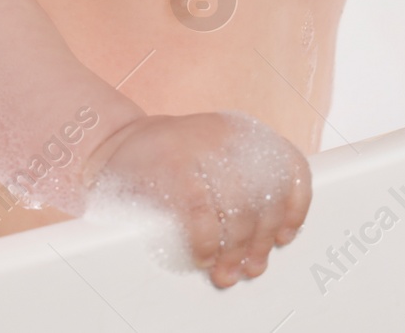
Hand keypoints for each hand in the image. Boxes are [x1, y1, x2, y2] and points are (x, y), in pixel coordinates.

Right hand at [82, 111, 311, 287]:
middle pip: (265, 196)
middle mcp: (228, 136)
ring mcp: (201, 148)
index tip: (285, 236)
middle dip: (260, 242)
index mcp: (243, 133)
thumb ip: (239, 187)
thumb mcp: (209, 161)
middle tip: (253, 267)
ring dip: (235, 251)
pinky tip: (203, 257)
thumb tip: (263, 242)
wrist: (109, 145)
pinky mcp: (174, 165)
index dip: (295, 207)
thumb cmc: (163, 162)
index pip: (290, 166)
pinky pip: (202, 214)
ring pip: (239, 209)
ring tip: (227, 272)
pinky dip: (207, 244)